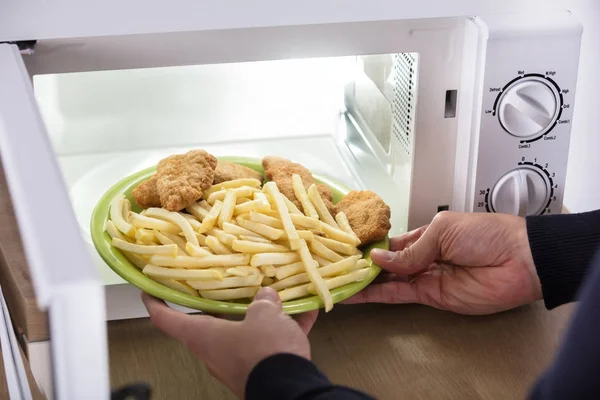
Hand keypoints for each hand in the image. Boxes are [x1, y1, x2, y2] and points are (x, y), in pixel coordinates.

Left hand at [142, 287, 317, 398]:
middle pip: (210, 324)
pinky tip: (305, 315)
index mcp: (204, 336)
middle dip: (222, 304)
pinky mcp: (260, 370)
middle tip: (228, 284)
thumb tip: (266, 296)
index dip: (155, 303)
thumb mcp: (264, 315)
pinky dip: (285, 329)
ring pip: (245, 333)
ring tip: (279, 298)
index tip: (149, 291)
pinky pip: (270, 345)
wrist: (290, 389)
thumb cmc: (264, 350)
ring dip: (261, 316)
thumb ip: (263, 302)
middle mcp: (215, 352)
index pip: (168, 320)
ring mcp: (238, 363)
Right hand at [345, 211, 541, 314]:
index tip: (345, 246)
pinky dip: (376, 295)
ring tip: (335, 281)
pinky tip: (355, 295)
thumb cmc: (485, 234)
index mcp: (426, 234)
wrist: (520, 260)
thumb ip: (410, 250)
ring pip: (387, 280)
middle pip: (386, 262)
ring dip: (364, 281)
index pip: (391, 241)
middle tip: (333, 265)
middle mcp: (422, 256)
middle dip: (362, 264)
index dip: (370, 245)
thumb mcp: (443, 232)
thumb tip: (377, 258)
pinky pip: (398, 295)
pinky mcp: (430, 296)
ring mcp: (424, 277)